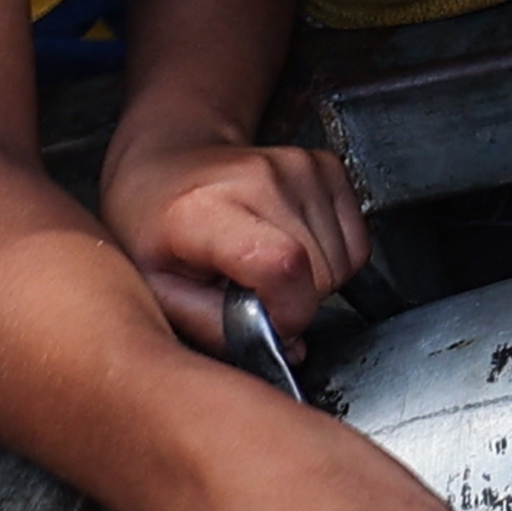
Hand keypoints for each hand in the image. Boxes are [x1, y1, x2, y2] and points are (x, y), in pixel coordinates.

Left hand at [105, 120, 371, 348]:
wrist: (166, 162)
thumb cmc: (154, 225)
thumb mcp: (158, 291)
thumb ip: (215, 328)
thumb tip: (286, 348)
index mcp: (204, 210)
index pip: (282, 266)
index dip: (288, 312)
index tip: (267, 323)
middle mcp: (257, 178)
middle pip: (321, 271)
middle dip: (297, 303)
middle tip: (253, 293)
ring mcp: (296, 166)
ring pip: (345, 261)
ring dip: (314, 281)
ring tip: (265, 267)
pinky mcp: (323, 164)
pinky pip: (357, 240)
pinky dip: (332, 258)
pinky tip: (290, 247)